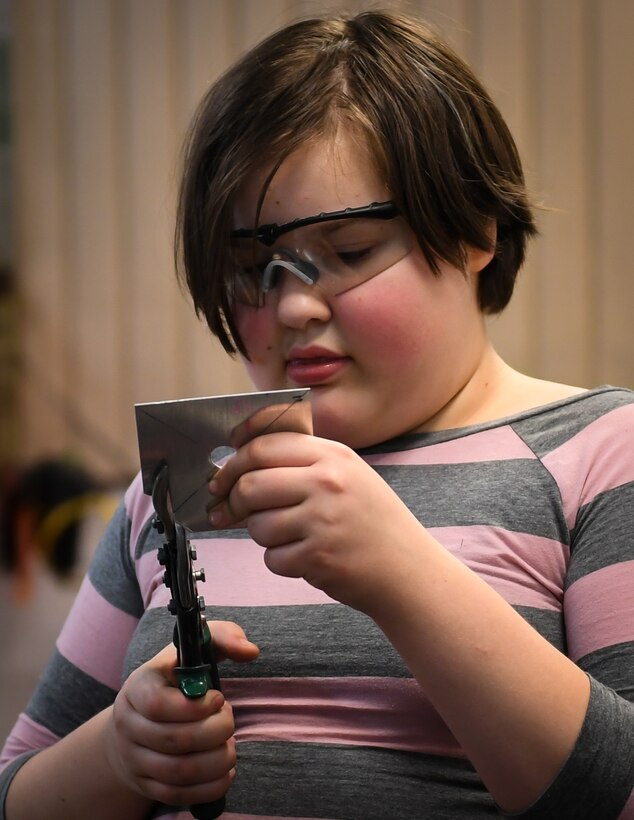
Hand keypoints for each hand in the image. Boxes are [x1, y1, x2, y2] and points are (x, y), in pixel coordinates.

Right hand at [104, 622, 257, 806]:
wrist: (138, 721)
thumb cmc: (175, 678)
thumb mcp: (193, 649)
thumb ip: (223, 638)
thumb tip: (250, 651)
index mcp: (138, 688)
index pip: (158, 704)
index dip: (195, 706)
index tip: (219, 697)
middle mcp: (129, 725)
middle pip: (175, 740)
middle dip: (216, 731)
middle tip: (228, 719)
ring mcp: (135, 759)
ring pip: (180, 772)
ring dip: (218, 759)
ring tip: (229, 744)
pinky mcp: (148, 786)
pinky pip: (181, 795)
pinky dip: (212, 786)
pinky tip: (225, 769)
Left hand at [207, 432, 425, 611]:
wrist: (408, 569)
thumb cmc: (372, 522)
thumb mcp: (348, 475)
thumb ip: (301, 464)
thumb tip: (238, 468)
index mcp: (332, 455)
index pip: (264, 445)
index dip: (234, 462)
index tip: (221, 477)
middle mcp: (327, 482)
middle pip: (251, 484)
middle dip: (232, 501)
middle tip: (227, 511)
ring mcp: (323, 519)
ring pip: (258, 524)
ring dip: (262, 535)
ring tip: (290, 537)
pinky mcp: (318, 556)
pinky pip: (272, 558)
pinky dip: (281, 562)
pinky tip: (305, 558)